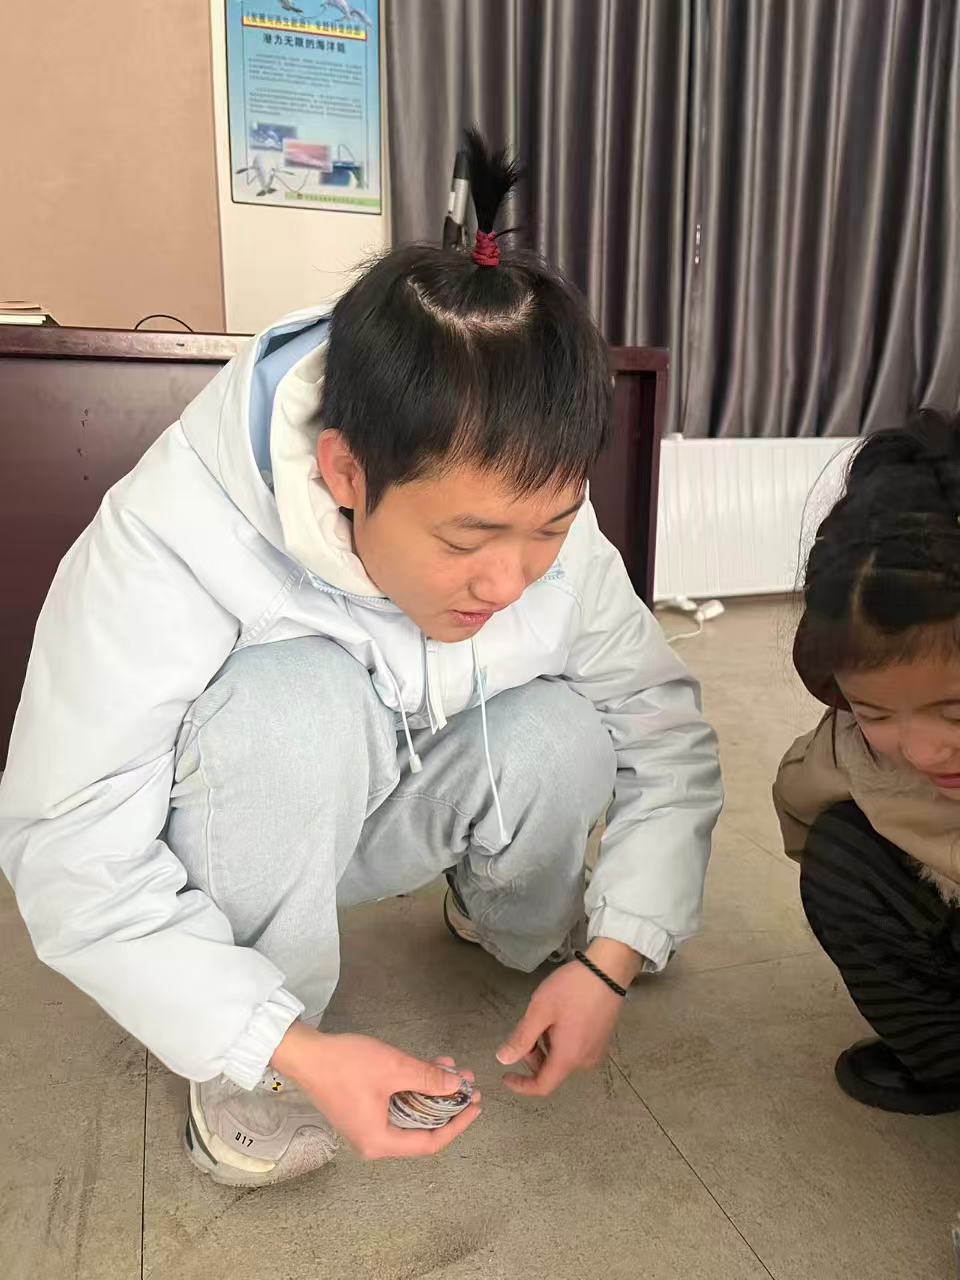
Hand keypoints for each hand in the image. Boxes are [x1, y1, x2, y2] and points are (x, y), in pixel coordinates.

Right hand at [271, 1022, 480, 1158]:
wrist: (305, 1054)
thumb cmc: (346, 1065)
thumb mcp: (394, 1069)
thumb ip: (428, 1079)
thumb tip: (457, 1085)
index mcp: (380, 1143)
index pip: (430, 1143)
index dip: (457, 1125)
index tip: (475, 1106)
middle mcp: (374, 1142)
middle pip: (421, 1129)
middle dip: (446, 1103)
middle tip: (467, 1082)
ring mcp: (366, 1126)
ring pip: (411, 1114)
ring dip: (432, 1090)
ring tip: (452, 1067)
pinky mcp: (362, 1110)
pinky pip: (397, 1105)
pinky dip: (414, 1087)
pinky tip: (428, 1065)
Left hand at [496, 940, 640, 1096]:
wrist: (608, 970)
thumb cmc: (571, 989)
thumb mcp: (540, 1010)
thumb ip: (521, 1038)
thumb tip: (503, 1060)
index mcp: (568, 1058)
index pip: (542, 1086)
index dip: (522, 1086)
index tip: (505, 1076)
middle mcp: (585, 1061)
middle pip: (552, 1071)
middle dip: (534, 1056)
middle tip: (527, 1027)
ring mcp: (597, 1051)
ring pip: (563, 1059)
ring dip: (547, 1046)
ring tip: (546, 1018)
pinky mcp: (603, 1039)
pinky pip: (576, 1050)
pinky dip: (562, 1042)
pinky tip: (561, 1018)